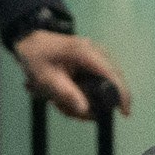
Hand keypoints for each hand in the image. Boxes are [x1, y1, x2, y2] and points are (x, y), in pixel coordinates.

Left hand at [11, 30, 130, 119]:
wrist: (30, 41)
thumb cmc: (37, 58)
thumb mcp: (47, 79)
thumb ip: (67, 94)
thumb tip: (86, 110)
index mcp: (86, 53)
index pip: (112, 74)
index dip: (122, 94)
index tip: (124, 113)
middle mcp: (95, 51)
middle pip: (111, 82)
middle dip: (94, 102)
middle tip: (66, 110)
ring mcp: (95, 55)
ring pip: (103, 83)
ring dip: (84, 99)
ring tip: (58, 103)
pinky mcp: (91, 61)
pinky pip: (96, 81)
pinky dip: (82, 93)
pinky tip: (62, 97)